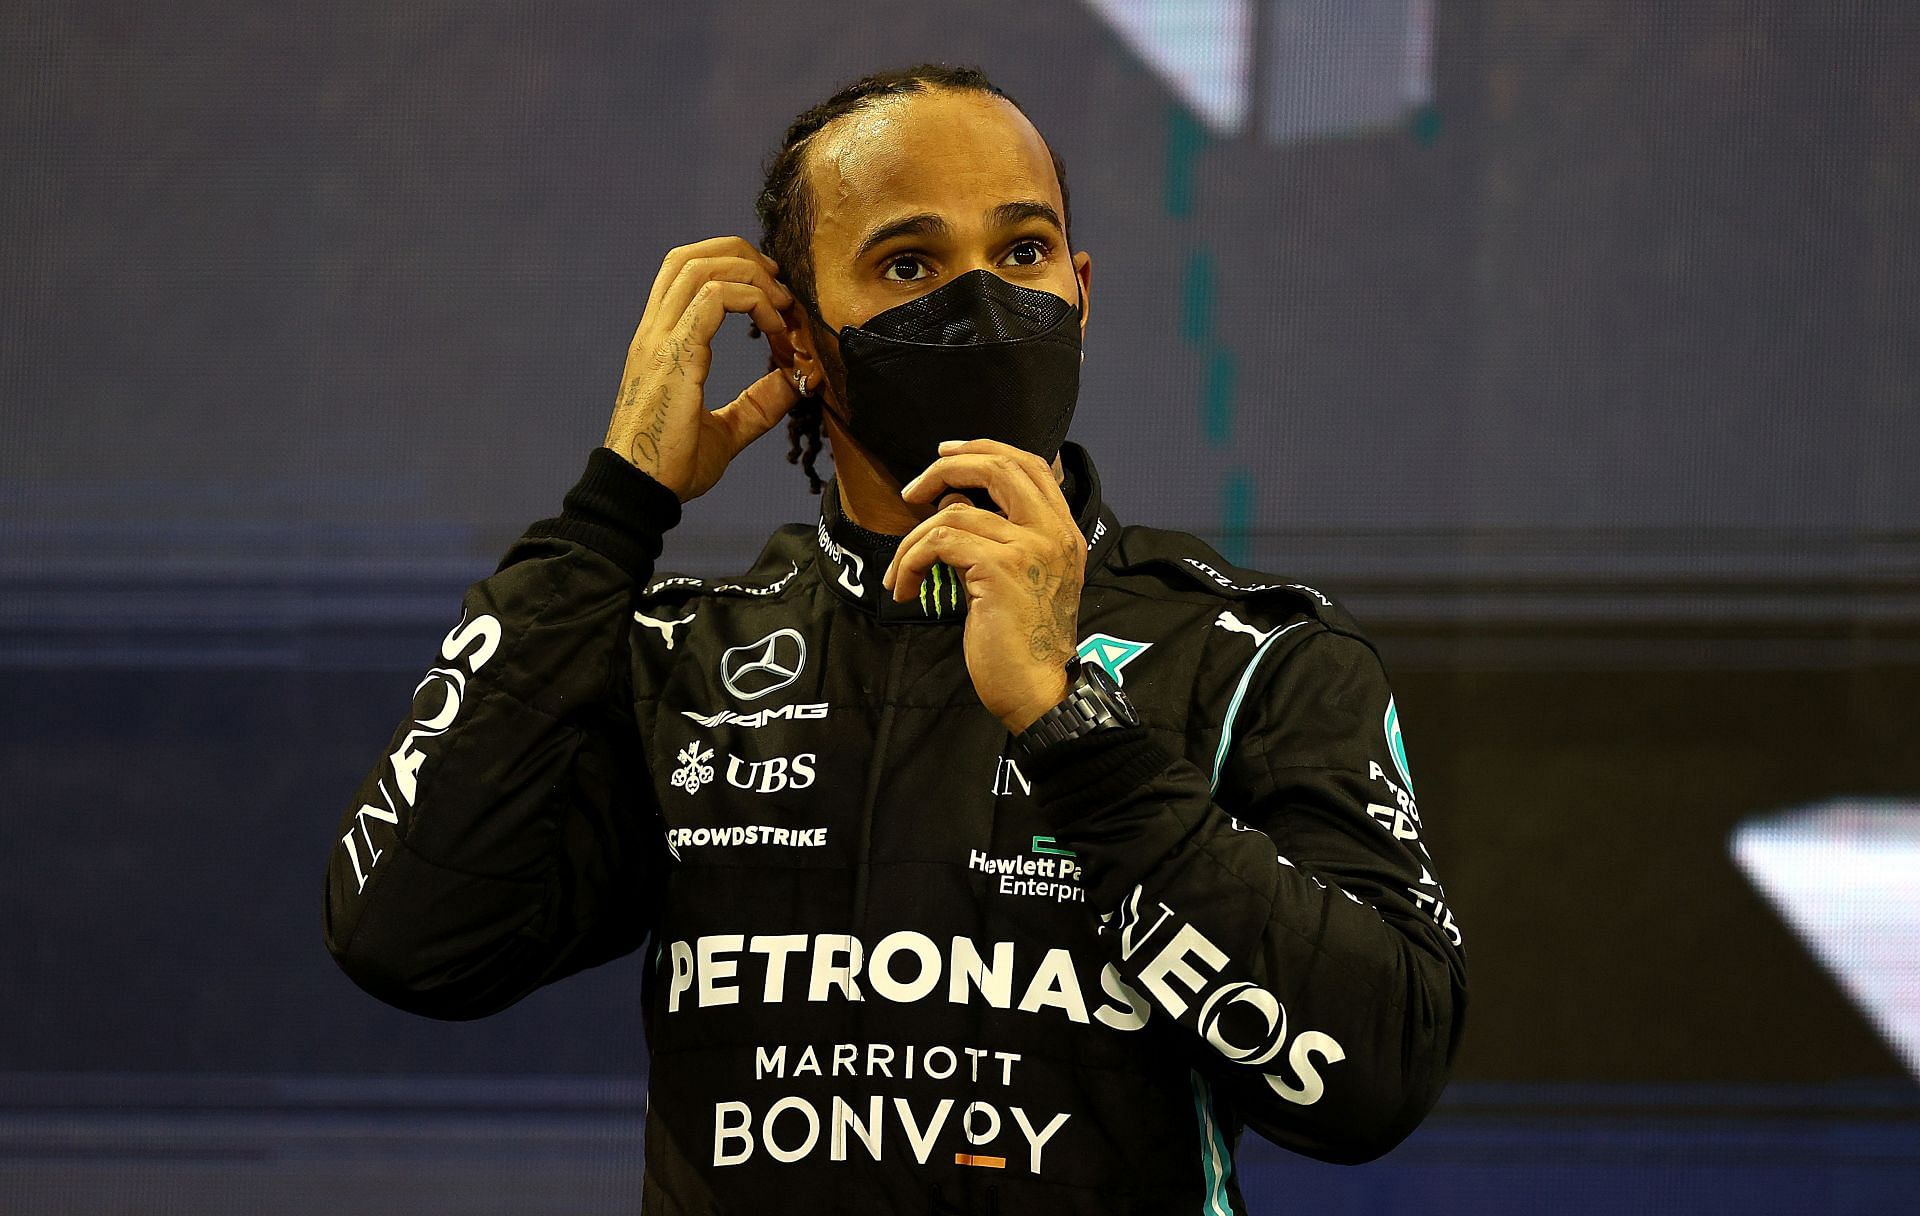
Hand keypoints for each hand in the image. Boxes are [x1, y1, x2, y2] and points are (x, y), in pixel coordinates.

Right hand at [605, 236, 801, 500]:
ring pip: (701, 266)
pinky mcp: (674, 355)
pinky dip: (753, 301)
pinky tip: (776, 330)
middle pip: (690, 257)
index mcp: (660, 342)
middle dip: (742, 255)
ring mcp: (660, 339)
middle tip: (780, 284)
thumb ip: (759, 403)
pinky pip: (715, 299)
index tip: (775, 301)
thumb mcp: (728, 430)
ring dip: (751, 275)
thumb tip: (798, 382)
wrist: (641, 493)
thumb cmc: (672, 467)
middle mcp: (655, 332)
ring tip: (782, 304)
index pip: (686, 274)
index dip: (735, 272)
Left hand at [881, 439, 1083, 732]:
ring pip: (954, 512)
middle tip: (912, 491)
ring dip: (912, 541)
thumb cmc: (1023, 643)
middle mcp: (1054, 533)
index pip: (1032, 465)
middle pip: (1000, 468)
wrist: (1038, 690)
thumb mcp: (1014, 578)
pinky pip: (940, 543)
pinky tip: (904, 588)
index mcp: (1064, 532)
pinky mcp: (1001, 570)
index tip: (946, 453)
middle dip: (946, 467)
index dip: (986, 449)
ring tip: (900, 574)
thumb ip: (992, 536)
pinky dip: (911, 561)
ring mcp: (1030, 549)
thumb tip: (951, 499)